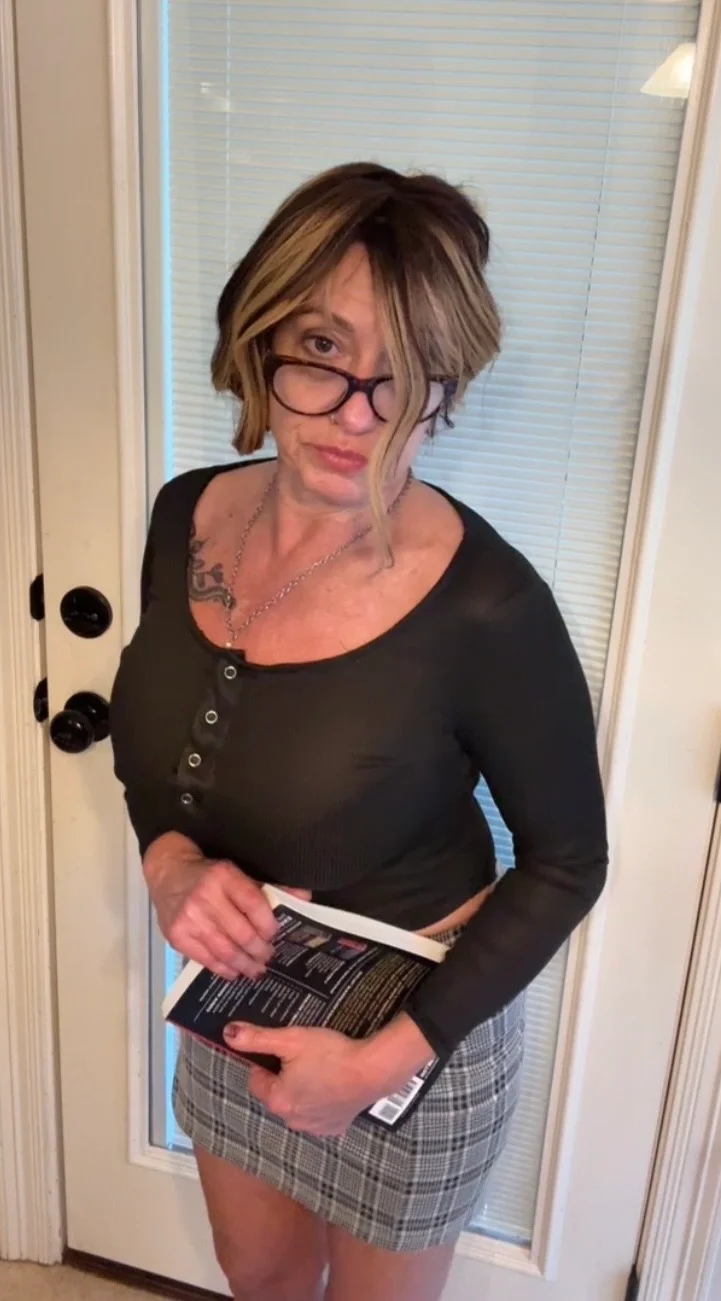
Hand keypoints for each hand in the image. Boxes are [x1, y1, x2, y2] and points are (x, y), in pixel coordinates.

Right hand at [143, 831, 310, 981]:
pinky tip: (234, 972)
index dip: (268, 925)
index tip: (275, 936)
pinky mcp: (177, 936)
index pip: (254, 905)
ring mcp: (189, 919)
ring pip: (225, 950)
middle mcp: (205, 897)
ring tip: (256, 970)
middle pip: (242, 933)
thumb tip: (303, 898)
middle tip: (269, 958)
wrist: (169, 873)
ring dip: (245, 965)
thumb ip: (268, 888)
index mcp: (224, 876)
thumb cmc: (208, 875)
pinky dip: (223, 969)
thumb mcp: (237, 873)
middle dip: (260, 950)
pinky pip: (206, 959)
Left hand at [222, 1023, 382, 1135]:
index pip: (256, 1078)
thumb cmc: (331, 1053)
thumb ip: (257, 1038)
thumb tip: (228, 1033)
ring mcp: (314, 1128)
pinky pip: (317, 1115)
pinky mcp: (334, 1129)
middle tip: (304, 1057)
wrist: (372, 1071)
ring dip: (301, 1090)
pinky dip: (320, 1102)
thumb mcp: (291, 1039)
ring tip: (320, 1069)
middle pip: (276, 1093)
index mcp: (277, 1100)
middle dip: (284, 1076)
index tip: (286, 1050)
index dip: (267, 1060)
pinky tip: (332, 1086)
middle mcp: (292, 1120)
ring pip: (296, 1105)